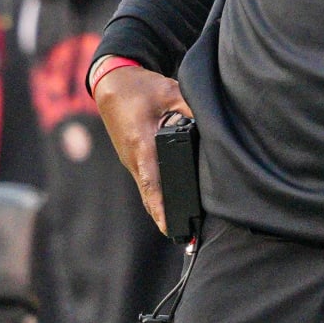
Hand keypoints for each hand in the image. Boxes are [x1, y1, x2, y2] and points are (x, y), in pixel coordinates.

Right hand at [94, 65, 190, 233]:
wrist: (111, 84)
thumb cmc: (140, 88)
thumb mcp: (169, 91)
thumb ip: (190, 108)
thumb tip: (212, 125)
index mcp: (141, 142)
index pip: (151, 180)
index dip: (160, 204)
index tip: (168, 225)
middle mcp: (133, 157)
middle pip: (149, 193)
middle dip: (163, 215)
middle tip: (184, 238)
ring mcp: (130, 159)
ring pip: (146, 189)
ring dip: (159, 207)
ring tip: (180, 227)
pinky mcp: (132, 157)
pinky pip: (144, 180)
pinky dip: (155, 194)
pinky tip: (168, 204)